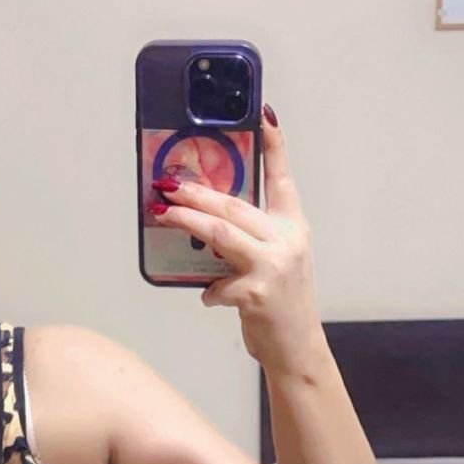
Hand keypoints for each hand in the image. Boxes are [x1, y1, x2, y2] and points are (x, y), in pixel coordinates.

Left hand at [152, 106, 324, 375]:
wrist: (299, 349)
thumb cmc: (282, 306)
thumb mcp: (277, 263)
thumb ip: (251, 240)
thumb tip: (206, 225)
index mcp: (294, 227)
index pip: (283, 177)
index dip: (274, 144)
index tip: (263, 114)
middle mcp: (288, 240)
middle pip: (234, 205)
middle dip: (197, 193)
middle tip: (169, 186)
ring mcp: (274, 266)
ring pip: (220, 233)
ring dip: (187, 222)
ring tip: (164, 214)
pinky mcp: (257, 293)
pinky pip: (217, 283)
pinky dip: (208, 290)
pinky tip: (208, 295)